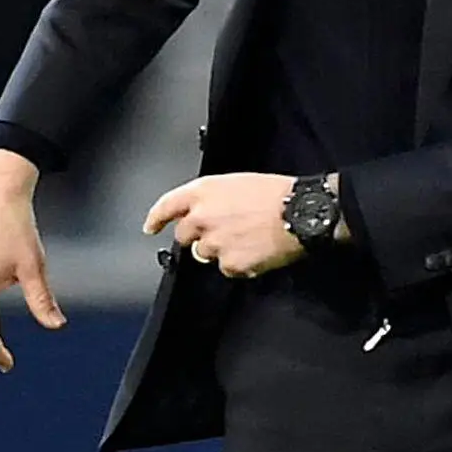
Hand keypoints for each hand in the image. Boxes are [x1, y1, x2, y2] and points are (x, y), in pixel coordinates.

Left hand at [144, 172, 307, 277]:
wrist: (300, 212)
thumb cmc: (275, 193)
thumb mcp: (236, 183)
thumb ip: (212, 199)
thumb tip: (204, 214)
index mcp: (203, 192)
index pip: (167, 206)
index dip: (157, 219)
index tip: (151, 228)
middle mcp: (202, 218)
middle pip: (183, 236)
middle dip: (197, 236)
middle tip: (221, 232)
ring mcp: (214, 243)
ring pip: (204, 254)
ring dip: (219, 250)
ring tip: (246, 238)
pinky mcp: (229, 263)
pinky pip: (227, 268)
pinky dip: (238, 263)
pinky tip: (255, 250)